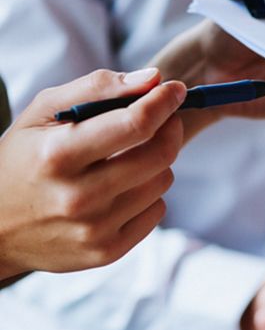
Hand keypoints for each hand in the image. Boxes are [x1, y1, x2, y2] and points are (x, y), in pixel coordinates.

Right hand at [0, 68, 184, 280]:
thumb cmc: (23, 159)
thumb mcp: (42, 113)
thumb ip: (96, 88)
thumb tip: (152, 78)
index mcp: (58, 155)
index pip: (135, 125)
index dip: (164, 102)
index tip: (176, 89)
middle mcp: (78, 196)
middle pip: (159, 154)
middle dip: (169, 129)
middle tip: (163, 119)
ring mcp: (95, 228)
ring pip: (162, 181)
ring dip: (156, 162)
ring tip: (128, 157)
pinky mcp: (107, 251)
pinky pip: (156, 211)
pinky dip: (148, 194)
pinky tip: (121, 189)